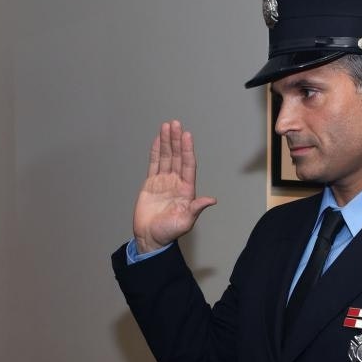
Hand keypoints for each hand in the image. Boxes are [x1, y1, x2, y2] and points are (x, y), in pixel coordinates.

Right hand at [133, 120, 216, 252]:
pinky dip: (156, 152)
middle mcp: (176, 182)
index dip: (187, 150)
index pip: (188, 165)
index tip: (186, 136)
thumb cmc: (168, 232)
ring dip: (166, 142)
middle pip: (177, 157)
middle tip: (175, 124)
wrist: (150, 238)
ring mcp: (163, 182)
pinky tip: (158, 140)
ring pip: (166, 157)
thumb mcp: (185, 222)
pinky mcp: (151, 184)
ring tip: (167, 126)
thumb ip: (196, 209)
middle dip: (176, 140)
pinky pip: (154, 164)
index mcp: (186, 190)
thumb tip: (211, 200)